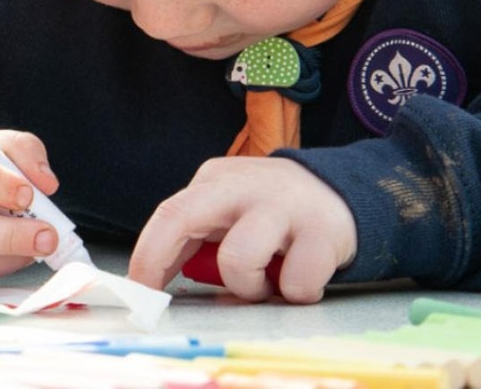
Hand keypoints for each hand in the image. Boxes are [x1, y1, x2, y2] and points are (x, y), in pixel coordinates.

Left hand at [128, 156, 356, 302]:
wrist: (343, 193)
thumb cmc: (273, 213)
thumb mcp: (230, 211)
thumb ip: (199, 238)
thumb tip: (159, 282)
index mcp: (215, 182)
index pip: (168, 214)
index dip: (147, 256)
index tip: (137, 291)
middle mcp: (243, 187)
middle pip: (183, 218)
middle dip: (161, 260)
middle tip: (165, 298)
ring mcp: (284, 206)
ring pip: (238, 259)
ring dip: (248, 287)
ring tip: (266, 284)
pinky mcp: (323, 232)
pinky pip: (296, 282)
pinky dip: (296, 293)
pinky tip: (302, 278)